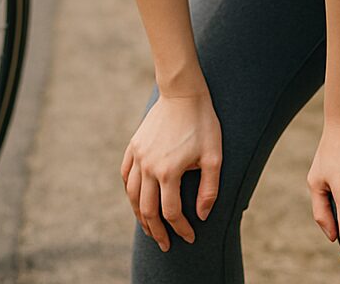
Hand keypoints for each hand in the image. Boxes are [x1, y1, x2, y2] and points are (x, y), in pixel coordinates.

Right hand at [121, 89, 221, 251]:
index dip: (181, 229)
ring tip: (148, 228)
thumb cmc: (202, 124)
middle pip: (147, 209)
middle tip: (164, 245)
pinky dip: (129, 192)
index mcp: (168, 171)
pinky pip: (125, 175)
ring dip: (139, 216)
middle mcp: (148, 166)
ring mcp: (138, 156)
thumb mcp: (214, 157)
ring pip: (132, 195)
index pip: (171, 211)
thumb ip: (209, 189)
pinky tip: (136, 200)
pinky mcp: (134, 146)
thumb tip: (202, 215)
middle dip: (156, 231)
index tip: (190, 238)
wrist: (182, 93)